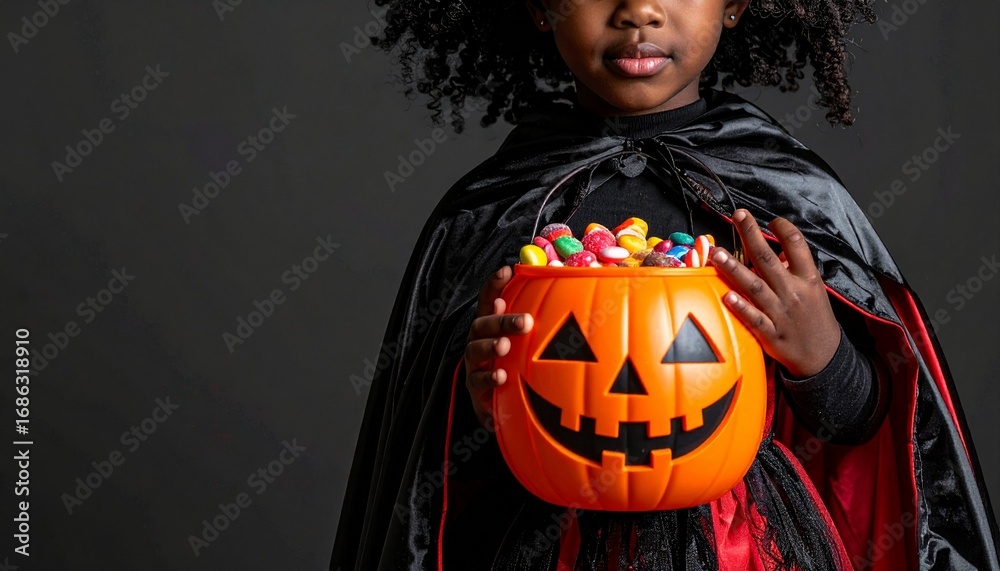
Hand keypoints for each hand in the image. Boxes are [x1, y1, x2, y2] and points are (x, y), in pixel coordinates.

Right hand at [464, 266, 533, 426]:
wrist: (505, 411)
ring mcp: (475, 366)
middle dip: (502, 320)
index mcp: (493, 327)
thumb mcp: (529, 344)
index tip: (506, 270)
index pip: (489, 300)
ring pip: (474, 350)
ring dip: (490, 346)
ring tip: (505, 346)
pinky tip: (501, 377)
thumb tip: (564, 288)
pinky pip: (477, 382)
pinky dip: (488, 378)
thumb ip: (541, 322)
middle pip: (482, 324)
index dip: (494, 285)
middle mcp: (480, 342)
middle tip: (525, 321)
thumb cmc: (520, 368)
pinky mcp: (477, 391)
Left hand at [709, 209, 839, 378]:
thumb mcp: (815, 290)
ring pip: (755, 286)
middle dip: (751, 235)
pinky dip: (741, 307)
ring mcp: (781, 313)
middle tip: (737, 216)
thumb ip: (796, 269)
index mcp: (808, 279)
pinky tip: (726, 295)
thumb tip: (779, 249)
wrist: (825, 358)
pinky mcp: (770, 334)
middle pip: (768, 259)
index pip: (797, 245)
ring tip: (717, 253)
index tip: (769, 221)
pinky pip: (754, 318)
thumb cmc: (816, 319)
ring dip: (734, 269)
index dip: (783, 229)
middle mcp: (794, 293)